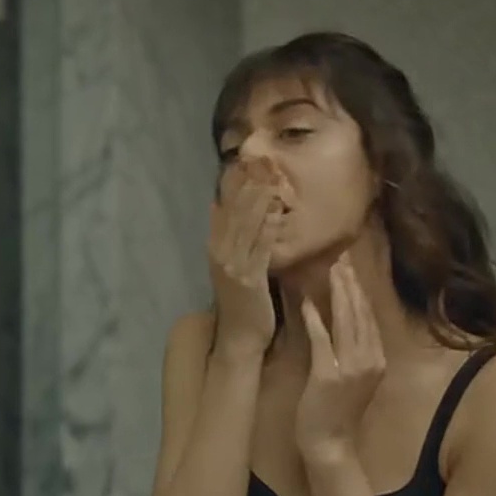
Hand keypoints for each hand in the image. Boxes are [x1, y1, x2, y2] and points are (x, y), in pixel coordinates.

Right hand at [207, 158, 285, 357]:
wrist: (239, 335)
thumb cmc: (242, 301)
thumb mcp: (232, 265)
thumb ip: (230, 239)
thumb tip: (224, 208)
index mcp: (216, 247)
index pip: (224, 208)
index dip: (235, 184)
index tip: (248, 161)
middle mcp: (220, 252)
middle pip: (234, 212)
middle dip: (248, 185)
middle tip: (262, 160)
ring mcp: (233, 265)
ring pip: (247, 226)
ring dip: (260, 201)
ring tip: (272, 177)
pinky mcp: (249, 277)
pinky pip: (261, 247)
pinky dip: (269, 227)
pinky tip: (279, 211)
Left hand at [296, 254, 385, 462]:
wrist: (330, 445)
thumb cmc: (335, 412)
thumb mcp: (352, 378)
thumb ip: (352, 351)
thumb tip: (343, 322)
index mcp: (377, 359)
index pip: (369, 317)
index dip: (360, 291)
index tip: (350, 268)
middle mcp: (370, 360)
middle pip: (361, 314)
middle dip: (350, 284)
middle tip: (340, 257)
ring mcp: (352, 368)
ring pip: (346, 322)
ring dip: (338, 294)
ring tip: (329, 270)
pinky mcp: (329, 375)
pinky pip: (323, 340)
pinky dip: (316, 320)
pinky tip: (308, 303)